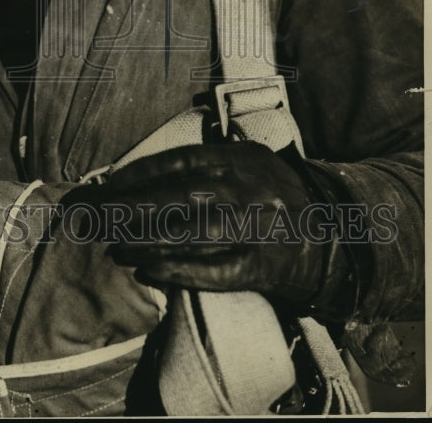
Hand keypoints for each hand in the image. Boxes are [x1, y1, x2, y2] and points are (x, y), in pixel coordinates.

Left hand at [98, 141, 360, 318]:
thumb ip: (207, 161)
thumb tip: (141, 175)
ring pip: (190, 234)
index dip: (139, 174)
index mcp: (240, 159)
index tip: (109, 186)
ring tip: (115, 247)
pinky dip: (176, 271)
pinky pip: (212, 271)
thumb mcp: (248, 164)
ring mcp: (255, 228)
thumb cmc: (272, 197)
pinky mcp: (261, 266)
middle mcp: (247, 189)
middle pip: (178, 196)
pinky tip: (147, 269)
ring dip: (147, 241)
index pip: (179, 162)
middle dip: (132, 207)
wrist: (332, 237)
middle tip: (99, 217)